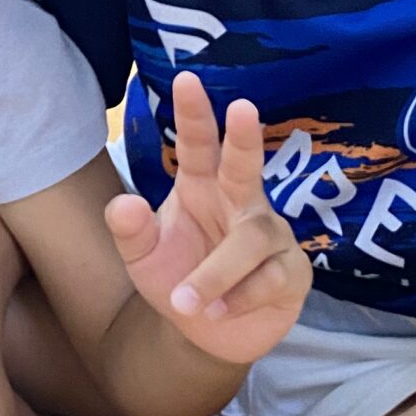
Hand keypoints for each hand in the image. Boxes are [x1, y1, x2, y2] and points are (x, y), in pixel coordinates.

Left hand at [106, 74, 308, 365]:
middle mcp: (241, 202)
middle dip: (245, 138)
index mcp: (203, 186)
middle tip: (243, 108)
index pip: (199, 145)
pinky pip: (271, 278)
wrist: (203, 335)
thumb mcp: (141, 256)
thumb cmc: (177, 277)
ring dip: (216, 271)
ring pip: (252, 240)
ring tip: (184, 300)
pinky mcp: (292, 273)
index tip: (186, 79)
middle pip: (247, 166)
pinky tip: (215, 312)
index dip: (194, 115)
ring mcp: (272, 236)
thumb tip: (123, 204)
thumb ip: (129, 230)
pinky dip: (239, 297)